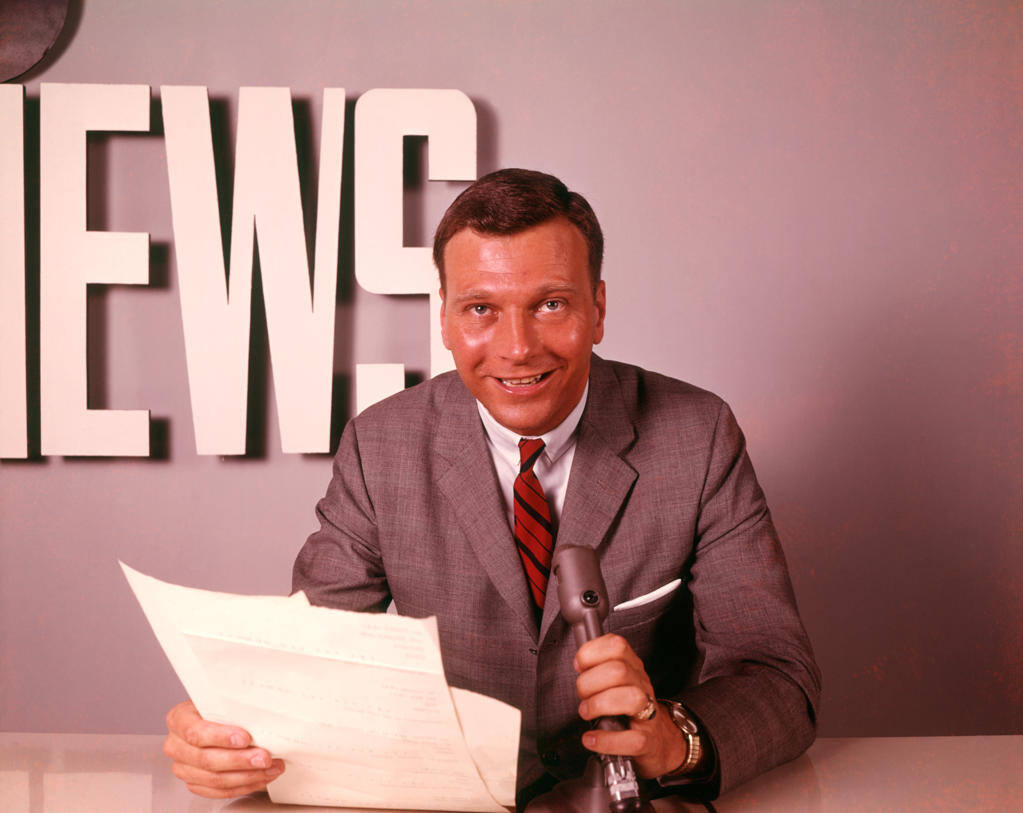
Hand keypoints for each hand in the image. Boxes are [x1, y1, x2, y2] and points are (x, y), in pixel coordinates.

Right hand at [163, 700, 284, 797]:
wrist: (215, 719)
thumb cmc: (219, 707)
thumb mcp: (222, 698)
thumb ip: (234, 705)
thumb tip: (261, 710)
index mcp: (178, 719)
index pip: (195, 731)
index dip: (220, 737)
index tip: (245, 738)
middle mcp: (176, 745)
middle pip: (206, 759)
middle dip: (239, 760)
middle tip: (264, 757)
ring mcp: (183, 768)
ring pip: (214, 779)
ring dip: (247, 776)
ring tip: (270, 767)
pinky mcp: (194, 783)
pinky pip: (219, 791)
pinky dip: (244, 785)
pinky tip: (261, 777)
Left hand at [573, 634, 686, 778]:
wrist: (659, 739)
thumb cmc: (631, 708)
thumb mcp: (618, 681)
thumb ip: (599, 667)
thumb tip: (580, 663)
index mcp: (633, 668)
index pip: (617, 646)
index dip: (592, 653)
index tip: (580, 665)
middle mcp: (642, 686)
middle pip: (619, 671)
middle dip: (590, 683)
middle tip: (582, 695)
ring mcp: (648, 714)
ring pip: (631, 699)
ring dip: (600, 705)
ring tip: (587, 712)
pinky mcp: (648, 742)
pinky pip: (633, 740)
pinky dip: (607, 740)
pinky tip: (592, 739)